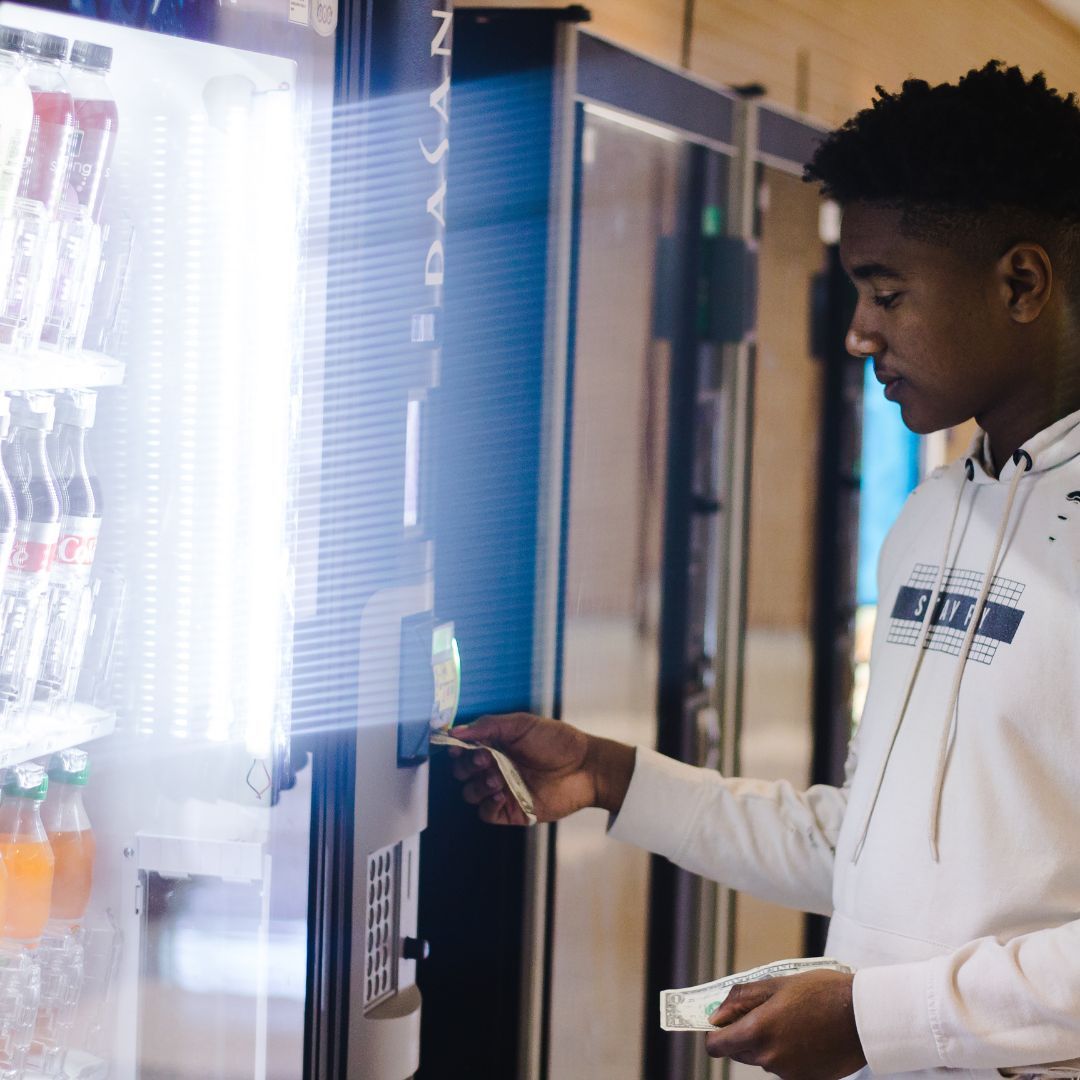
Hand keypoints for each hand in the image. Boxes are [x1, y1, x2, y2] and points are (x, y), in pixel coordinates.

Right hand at [447, 713, 634, 825]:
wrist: (585, 767)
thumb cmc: (557, 741)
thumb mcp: (522, 724)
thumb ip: (488, 725)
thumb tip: (457, 730)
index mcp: (496, 745)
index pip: (464, 749)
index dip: (457, 748)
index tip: (456, 746)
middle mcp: (496, 767)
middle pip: (462, 772)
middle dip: (468, 766)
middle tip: (486, 759)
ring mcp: (503, 790)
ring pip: (470, 793)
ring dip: (478, 785)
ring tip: (498, 778)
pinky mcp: (512, 810)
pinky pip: (486, 813)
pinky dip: (487, 804)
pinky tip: (500, 794)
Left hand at [705, 970, 865, 1079]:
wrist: (863, 1015)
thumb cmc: (820, 992)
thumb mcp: (776, 983)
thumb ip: (741, 999)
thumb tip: (715, 1016)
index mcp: (758, 1032)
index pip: (717, 1046)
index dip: (715, 1034)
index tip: (722, 1023)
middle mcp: (770, 1058)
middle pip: (740, 1051)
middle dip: (745, 1033)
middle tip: (767, 1010)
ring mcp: (789, 1073)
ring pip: (764, 1058)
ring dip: (768, 1042)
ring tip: (793, 1019)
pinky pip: (786, 1067)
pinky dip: (789, 1053)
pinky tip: (806, 1035)